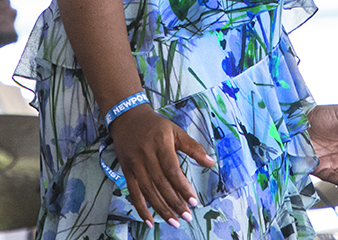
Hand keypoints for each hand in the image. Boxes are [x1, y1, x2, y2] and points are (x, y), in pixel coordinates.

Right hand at [109, 105, 214, 226]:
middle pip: (161, 184)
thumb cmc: (155, 125)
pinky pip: (133, 192)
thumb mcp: (176, 131)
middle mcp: (146, 155)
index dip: (182, 188)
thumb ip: (193, 147)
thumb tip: (211, 162)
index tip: (193, 201)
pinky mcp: (126, 170)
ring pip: (148, 191)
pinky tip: (150, 220)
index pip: (172, 170)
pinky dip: (141, 208)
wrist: (127, 117)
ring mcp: (134, 164)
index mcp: (161, 144)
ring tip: (174, 221)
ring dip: (161, 209)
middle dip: (175, 203)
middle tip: (187, 216)